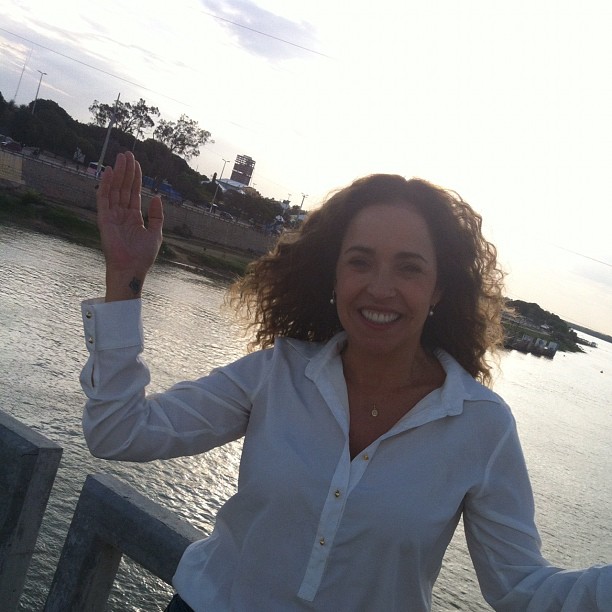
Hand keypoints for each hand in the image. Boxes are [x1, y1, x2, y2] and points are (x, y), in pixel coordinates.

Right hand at [96, 152, 163, 300]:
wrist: (132, 268)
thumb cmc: (143, 255)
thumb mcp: (156, 233)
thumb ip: (157, 216)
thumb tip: (157, 198)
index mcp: (133, 217)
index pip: (133, 192)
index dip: (135, 178)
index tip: (136, 163)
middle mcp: (121, 214)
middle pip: (124, 188)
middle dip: (126, 171)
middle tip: (127, 154)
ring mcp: (112, 216)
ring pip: (114, 190)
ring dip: (118, 173)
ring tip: (121, 157)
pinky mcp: (104, 219)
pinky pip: (103, 199)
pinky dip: (105, 185)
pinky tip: (110, 172)